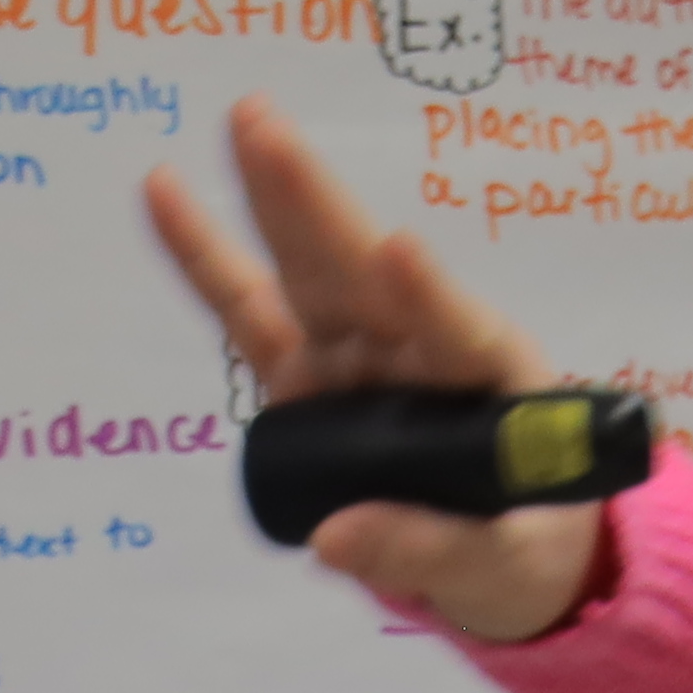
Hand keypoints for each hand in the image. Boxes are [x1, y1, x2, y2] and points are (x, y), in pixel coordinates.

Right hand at [139, 97, 603, 646]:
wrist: (511, 556)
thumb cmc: (529, 549)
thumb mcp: (504, 570)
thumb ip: (429, 552)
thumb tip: (331, 538)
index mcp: (493, 380)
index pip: (456, 331)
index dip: (425, 296)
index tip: (397, 253)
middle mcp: (418, 349)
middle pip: (363, 274)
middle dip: (316, 206)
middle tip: (264, 127)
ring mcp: (355, 356)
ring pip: (309, 273)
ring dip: (275, 200)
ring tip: (240, 122)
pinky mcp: (306, 377)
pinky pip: (249, 313)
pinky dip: (206, 258)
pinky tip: (163, 191)